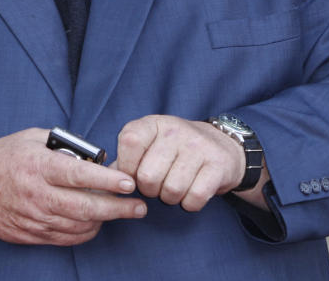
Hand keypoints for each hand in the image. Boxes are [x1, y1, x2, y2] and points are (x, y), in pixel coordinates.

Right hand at [0, 128, 146, 246]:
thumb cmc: (2, 157)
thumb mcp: (30, 138)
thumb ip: (62, 145)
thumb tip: (93, 155)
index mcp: (36, 165)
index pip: (78, 175)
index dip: (107, 181)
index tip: (129, 182)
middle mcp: (36, 194)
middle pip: (85, 207)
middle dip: (118, 209)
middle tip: (139, 206)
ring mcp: (33, 218)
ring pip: (79, 226)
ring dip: (105, 221)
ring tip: (122, 212)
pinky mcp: (30, 235)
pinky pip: (66, 238)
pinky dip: (86, 232)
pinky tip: (96, 222)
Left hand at [113, 115, 245, 212]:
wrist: (221, 146)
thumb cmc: (175, 150)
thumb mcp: (149, 144)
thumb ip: (126, 160)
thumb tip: (107, 180)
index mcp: (152, 123)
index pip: (129, 142)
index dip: (127, 167)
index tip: (133, 175)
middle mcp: (175, 130)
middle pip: (148, 176)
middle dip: (149, 190)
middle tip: (158, 184)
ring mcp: (198, 146)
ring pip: (171, 191)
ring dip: (170, 198)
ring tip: (175, 186)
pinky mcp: (218, 165)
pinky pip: (194, 199)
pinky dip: (189, 204)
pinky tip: (191, 192)